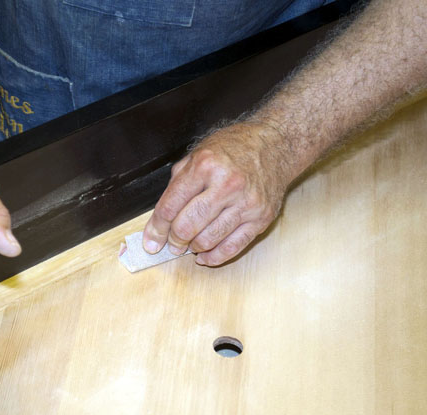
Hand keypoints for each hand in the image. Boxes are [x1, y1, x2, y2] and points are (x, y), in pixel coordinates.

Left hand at [142, 121, 291, 265]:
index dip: (156, 228)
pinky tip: (205, 255)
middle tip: (172, 243)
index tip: (151, 241)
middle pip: (187, 226)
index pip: (171, 206)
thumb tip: (161, 219)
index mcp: (205, 166)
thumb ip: (178, 184)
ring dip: (193, 248)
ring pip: (208, 240)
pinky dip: (214, 256)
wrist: (275, 146)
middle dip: (174, 241)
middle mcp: (226, 185)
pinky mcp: (260, 218)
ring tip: (190, 244)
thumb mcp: (198, 154)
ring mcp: (246, 203)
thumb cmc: (234, 149)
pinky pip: (232, 247)